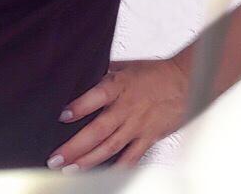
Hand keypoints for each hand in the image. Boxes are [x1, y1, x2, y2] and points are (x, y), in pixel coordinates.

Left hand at [45, 58, 189, 171]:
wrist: (184, 81)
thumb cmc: (154, 72)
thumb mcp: (124, 65)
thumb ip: (103, 73)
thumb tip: (82, 74)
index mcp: (118, 86)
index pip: (95, 96)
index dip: (79, 107)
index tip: (61, 116)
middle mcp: (126, 108)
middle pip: (98, 130)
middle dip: (75, 146)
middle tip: (56, 157)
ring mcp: (137, 126)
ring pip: (110, 148)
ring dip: (89, 160)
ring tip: (70, 169)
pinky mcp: (149, 138)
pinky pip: (132, 157)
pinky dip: (118, 167)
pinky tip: (104, 174)